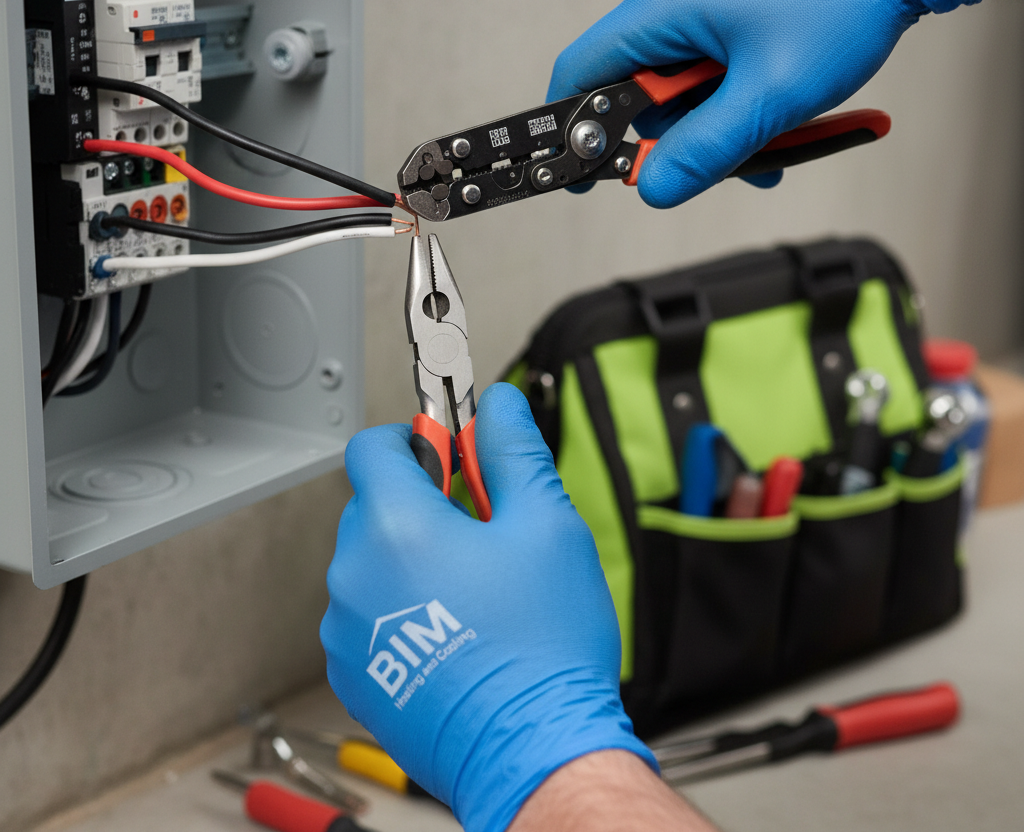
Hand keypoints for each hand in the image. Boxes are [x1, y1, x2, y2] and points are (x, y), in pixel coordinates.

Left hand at [321, 383, 654, 831]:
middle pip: (374, 503)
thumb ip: (513, 451)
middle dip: (422, 502)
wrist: (534, 752)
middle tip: (481, 528)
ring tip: (474, 591)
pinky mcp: (352, 673)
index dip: (414, 439)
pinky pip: (366, 612)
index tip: (448, 454)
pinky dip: (399, 608)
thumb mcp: (546, 524)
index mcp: (397, 527)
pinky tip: (454, 631)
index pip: (373, 446)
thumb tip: (498, 406)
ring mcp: (347, 629)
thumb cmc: (543, 646)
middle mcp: (355, 573)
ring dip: (410, 557)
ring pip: (371, 560)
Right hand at [548, 0, 984, 207]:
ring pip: (677, 88)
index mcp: (662, 4)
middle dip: (673, 137)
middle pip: (634, 91)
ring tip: (768, 140)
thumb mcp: (769, 96)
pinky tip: (772, 119)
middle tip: (718, 160)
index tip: (583, 173)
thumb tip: (654, 188)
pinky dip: (731, 104)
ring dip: (712, 126)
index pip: (580, 73)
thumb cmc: (845, 0)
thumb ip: (703, 151)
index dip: (575, 131)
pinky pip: (706, 71)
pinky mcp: (724, 5)